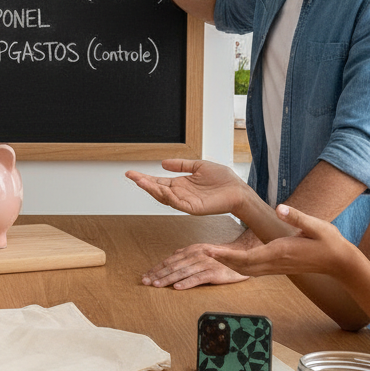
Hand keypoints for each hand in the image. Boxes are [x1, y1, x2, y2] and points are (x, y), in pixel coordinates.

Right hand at [126, 159, 246, 216]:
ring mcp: (185, 202)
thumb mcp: (198, 166)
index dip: (145, 178)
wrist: (238, 190)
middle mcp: (180, 194)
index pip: (158, 182)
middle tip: (131, 176)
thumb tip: (162, 162)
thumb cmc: (222, 179)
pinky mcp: (193, 208)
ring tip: (141, 181)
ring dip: (152, 189)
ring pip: (164, 197)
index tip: (131, 173)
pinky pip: (177, 203)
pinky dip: (167, 196)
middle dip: (144, 183)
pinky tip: (160, 189)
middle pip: (157, 190)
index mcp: (180, 184)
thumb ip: (181, 165)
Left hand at [141, 243, 249, 288]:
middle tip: (145, 282)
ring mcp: (204, 263)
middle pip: (172, 266)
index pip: (169, 260)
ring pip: (182, 272)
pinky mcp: (213, 272)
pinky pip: (198, 278)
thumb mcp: (202, 252)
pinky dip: (186, 283)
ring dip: (167, 279)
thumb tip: (172, 256)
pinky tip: (177, 287)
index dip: (156, 269)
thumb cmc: (220, 257)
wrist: (242, 257)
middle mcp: (195, 255)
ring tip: (156, 285)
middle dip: (157, 275)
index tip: (145, 276)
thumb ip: (187, 254)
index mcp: (190, 250)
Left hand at [201, 204, 350, 278]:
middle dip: (220, 259)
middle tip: (200, 251)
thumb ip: (298, 217)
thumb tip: (280, 207)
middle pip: (240, 265)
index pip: (246, 257)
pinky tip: (230, 260)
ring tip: (210, 254)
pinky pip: (253, 269)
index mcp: (280, 252)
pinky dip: (238, 265)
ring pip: (245, 269)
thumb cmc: (330, 242)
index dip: (225, 255)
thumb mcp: (317, 226)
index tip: (209, 250)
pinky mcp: (277, 268)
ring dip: (227, 263)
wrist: (340, 263)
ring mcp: (275, 268)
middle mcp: (274, 263)